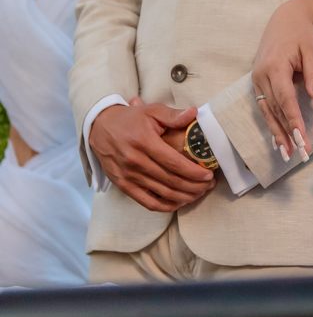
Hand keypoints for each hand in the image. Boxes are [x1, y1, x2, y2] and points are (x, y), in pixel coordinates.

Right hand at [88, 99, 215, 212]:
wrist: (100, 128)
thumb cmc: (130, 119)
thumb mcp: (151, 110)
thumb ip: (173, 114)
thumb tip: (194, 113)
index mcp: (144, 142)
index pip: (173, 163)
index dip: (193, 172)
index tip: (208, 175)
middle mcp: (135, 161)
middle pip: (170, 180)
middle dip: (193, 186)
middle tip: (209, 186)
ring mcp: (128, 176)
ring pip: (162, 193)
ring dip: (183, 197)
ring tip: (199, 194)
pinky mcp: (123, 185)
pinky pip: (147, 202)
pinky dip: (165, 206)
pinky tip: (179, 202)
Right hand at [252, 0, 312, 160]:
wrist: (284, 18)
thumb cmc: (301, 33)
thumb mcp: (312, 49)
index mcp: (274, 66)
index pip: (284, 99)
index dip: (293, 120)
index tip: (302, 139)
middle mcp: (261, 75)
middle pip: (274, 109)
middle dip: (287, 133)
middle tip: (300, 153)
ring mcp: (257, 79)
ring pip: (266, 111)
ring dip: (277, 133)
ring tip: (287, 154)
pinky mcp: (258, 82)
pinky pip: (264, 106)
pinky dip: (271, 123)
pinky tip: (277, 140)